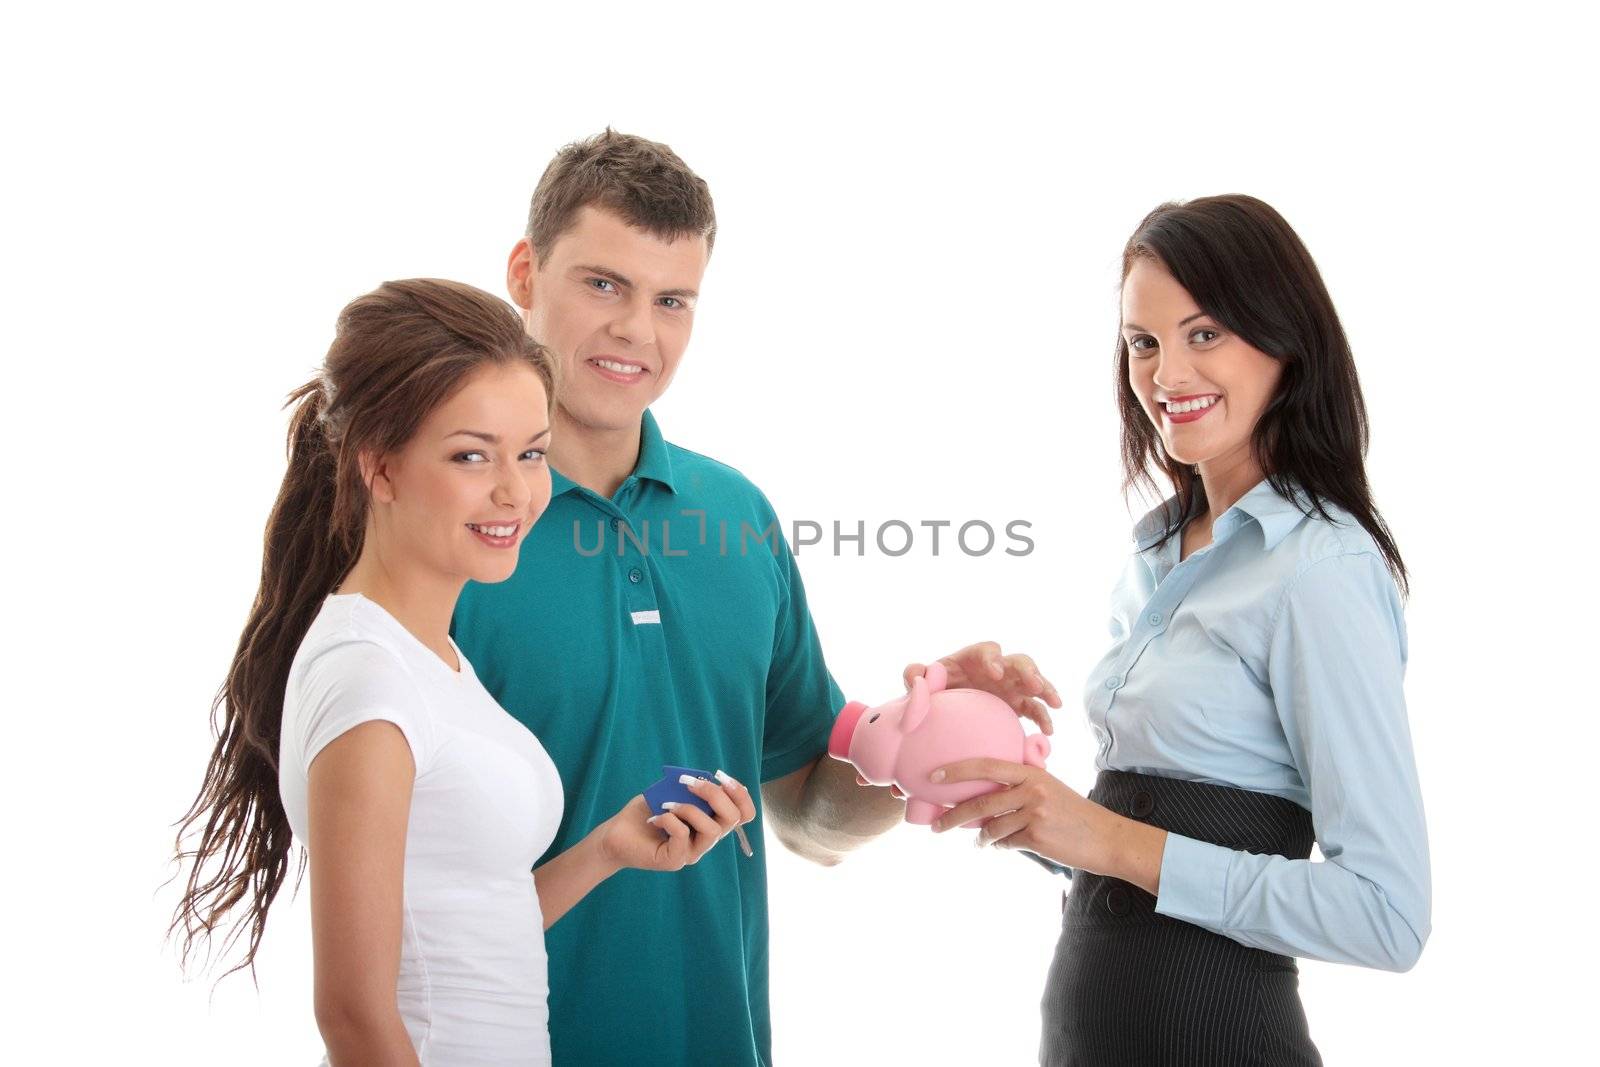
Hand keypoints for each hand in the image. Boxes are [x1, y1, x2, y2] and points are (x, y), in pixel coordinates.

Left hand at [598, 773, 757, 872]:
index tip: (721, 777)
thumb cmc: (646, 812)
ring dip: (691, 809)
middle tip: (689, 783)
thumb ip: (689, 788)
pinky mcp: (675, 860)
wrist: (616, 835)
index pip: (744, 813)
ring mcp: (692, 853)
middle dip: (715, 795)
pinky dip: (670, 820)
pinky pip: (683, 836)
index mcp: (710, 822)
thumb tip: (701, 779)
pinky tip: (655, 818)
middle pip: (733, 819)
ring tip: (669, 803)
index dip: (740, 794)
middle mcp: (706, 840)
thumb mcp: (671, 792)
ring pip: (712, 830)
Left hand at [903, 641, 1060, 734]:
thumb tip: (918, 677)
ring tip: (1055, 703)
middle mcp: (996, 669)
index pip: (987, 650)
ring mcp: (1010, 686)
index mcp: (972, 660)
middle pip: (1019, 661)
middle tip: (1034, 684)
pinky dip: (1044, 716)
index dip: (993, 658)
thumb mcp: (920, 685)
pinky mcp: (1017, 704)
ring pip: (1034, 681)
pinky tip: (1049, 731)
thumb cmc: (931, 693)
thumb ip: (914, 676)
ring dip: (1045, 689)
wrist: (941, 714)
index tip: (994, 672)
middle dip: (1028, 671)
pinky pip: (1036, 708)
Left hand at [927, 758, 1147, 884]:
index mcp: (1031, 773)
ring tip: (980, 842)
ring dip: (981, 838)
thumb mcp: (1050, 789)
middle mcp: (1031, 789)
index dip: (957, 770)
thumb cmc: (1073, 814)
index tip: (934, 776)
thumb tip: (984, 796)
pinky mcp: (1036, 837)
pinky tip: (1003, 846)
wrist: (1106, 837)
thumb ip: (1021, 786)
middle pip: (980, 801)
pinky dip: (1000, 846)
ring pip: (990, 827)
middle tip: (937, 826)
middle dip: (953, 816)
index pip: (986, 765)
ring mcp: (1034, 813)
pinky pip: (1005, 843)